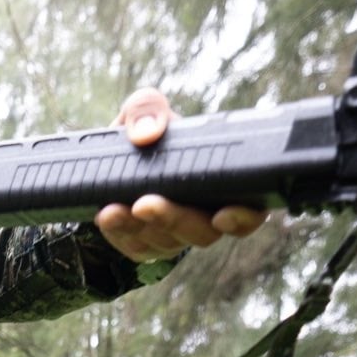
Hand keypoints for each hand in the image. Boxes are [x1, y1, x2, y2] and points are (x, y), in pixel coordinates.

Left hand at [95, 87, 268, 260]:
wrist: (107, 161)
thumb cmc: (143, 134)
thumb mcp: (144, 112)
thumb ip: (147, 109)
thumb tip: (146, 132)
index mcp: (222, 181)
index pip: (250, 210)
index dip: (243, 218)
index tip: (223, 214)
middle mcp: (205, 215)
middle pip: (202, 233)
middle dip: (174, 220)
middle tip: (145, 204)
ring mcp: (175, 235)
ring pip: (166, 242)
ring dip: (139, 227)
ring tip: (113, 209)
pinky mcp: (146, 246)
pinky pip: (136, 248)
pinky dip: (119, 233)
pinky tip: (107, 216)